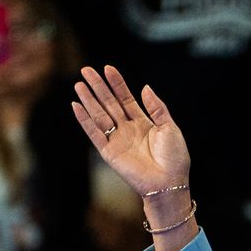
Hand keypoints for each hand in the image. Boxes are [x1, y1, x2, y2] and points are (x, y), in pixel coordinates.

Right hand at [71, 66, 190, 200]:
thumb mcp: (170, 127)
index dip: (117, 84)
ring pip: (99, 115)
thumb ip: (157, 108)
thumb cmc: (174, 157)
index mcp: (143, 122)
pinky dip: (84, 120)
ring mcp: (117, 140)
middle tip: (86, 70)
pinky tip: (76, 106)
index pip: (126, 98)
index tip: (108, 68)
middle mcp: (127, 129)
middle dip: (98, 87)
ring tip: (78, 84)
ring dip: (88, 100)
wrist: (169, 182)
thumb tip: (145, 87)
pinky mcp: (109, 152)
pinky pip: (93, 133)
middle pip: (109, 103)